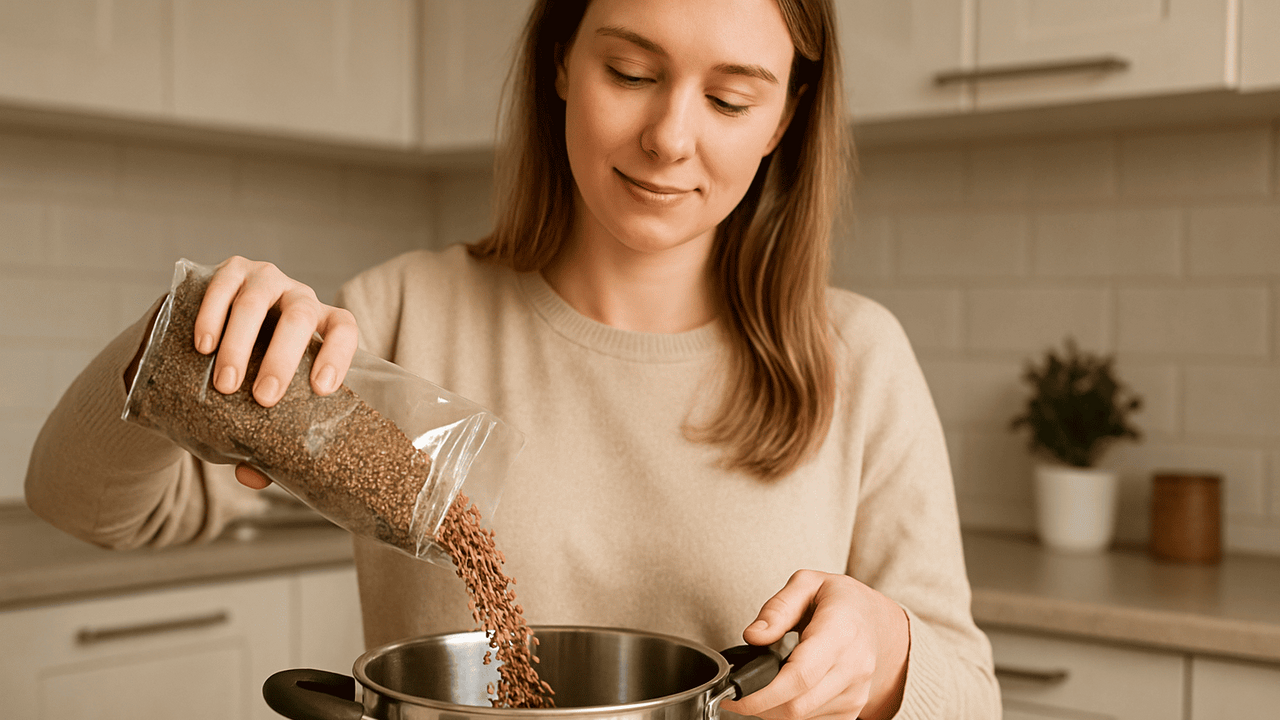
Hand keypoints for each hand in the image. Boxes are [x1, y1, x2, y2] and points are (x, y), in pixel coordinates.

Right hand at [194, 257, 358, 488]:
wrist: (203, 341)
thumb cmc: (247, 377)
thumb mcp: (259, 404)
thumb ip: (261, 438)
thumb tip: (253, 477)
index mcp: (321, 327)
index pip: (345, 329)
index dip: (338, 354)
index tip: (322, 389)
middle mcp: (299, 297)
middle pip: (299, 317)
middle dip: (283, 357)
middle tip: (263, 397)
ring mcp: (265, 279)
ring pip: (256, 301)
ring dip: (240, 343)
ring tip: (225, 382)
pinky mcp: (229, 270)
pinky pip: (222, 286)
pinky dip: (212, 316)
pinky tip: (203, 346)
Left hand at [720, 570, 908, 719]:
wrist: (878, 621)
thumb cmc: (841, 601)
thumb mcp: (807, 584)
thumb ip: (777, 609)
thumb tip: (753, 636)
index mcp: (841, 632)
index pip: (800, 676)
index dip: (764, 693)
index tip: (736, 696)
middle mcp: (854, 667)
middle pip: (798, 706)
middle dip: (760, 705)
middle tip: (738, 694)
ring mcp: (857, 692)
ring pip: (804, 718)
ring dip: (774, 710)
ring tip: (762, 687)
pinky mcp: (854, 709)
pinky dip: (792, 713)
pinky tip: (785, 693)